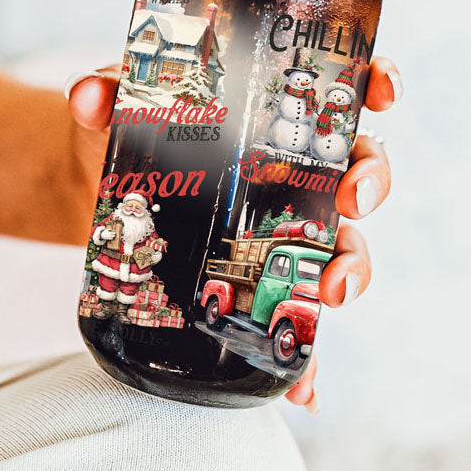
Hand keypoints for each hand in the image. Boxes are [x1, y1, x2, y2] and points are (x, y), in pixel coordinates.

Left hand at [67, 56, 401, 414]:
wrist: (97, 188)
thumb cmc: (127, 130)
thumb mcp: (117, 105)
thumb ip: (106, 93)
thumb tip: (87, 95)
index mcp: (275, 111)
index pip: (345, 89)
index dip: (378, 83)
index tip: (383, 93)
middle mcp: (295, 167)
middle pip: (359, 169)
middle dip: (370, 182)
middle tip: (351, 200)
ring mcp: (285, 226)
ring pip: (343, 244)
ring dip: (352, 270)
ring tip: (332, 294)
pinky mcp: (261, 277)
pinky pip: (295, 316)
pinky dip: (306, 356)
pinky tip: (303, 386)